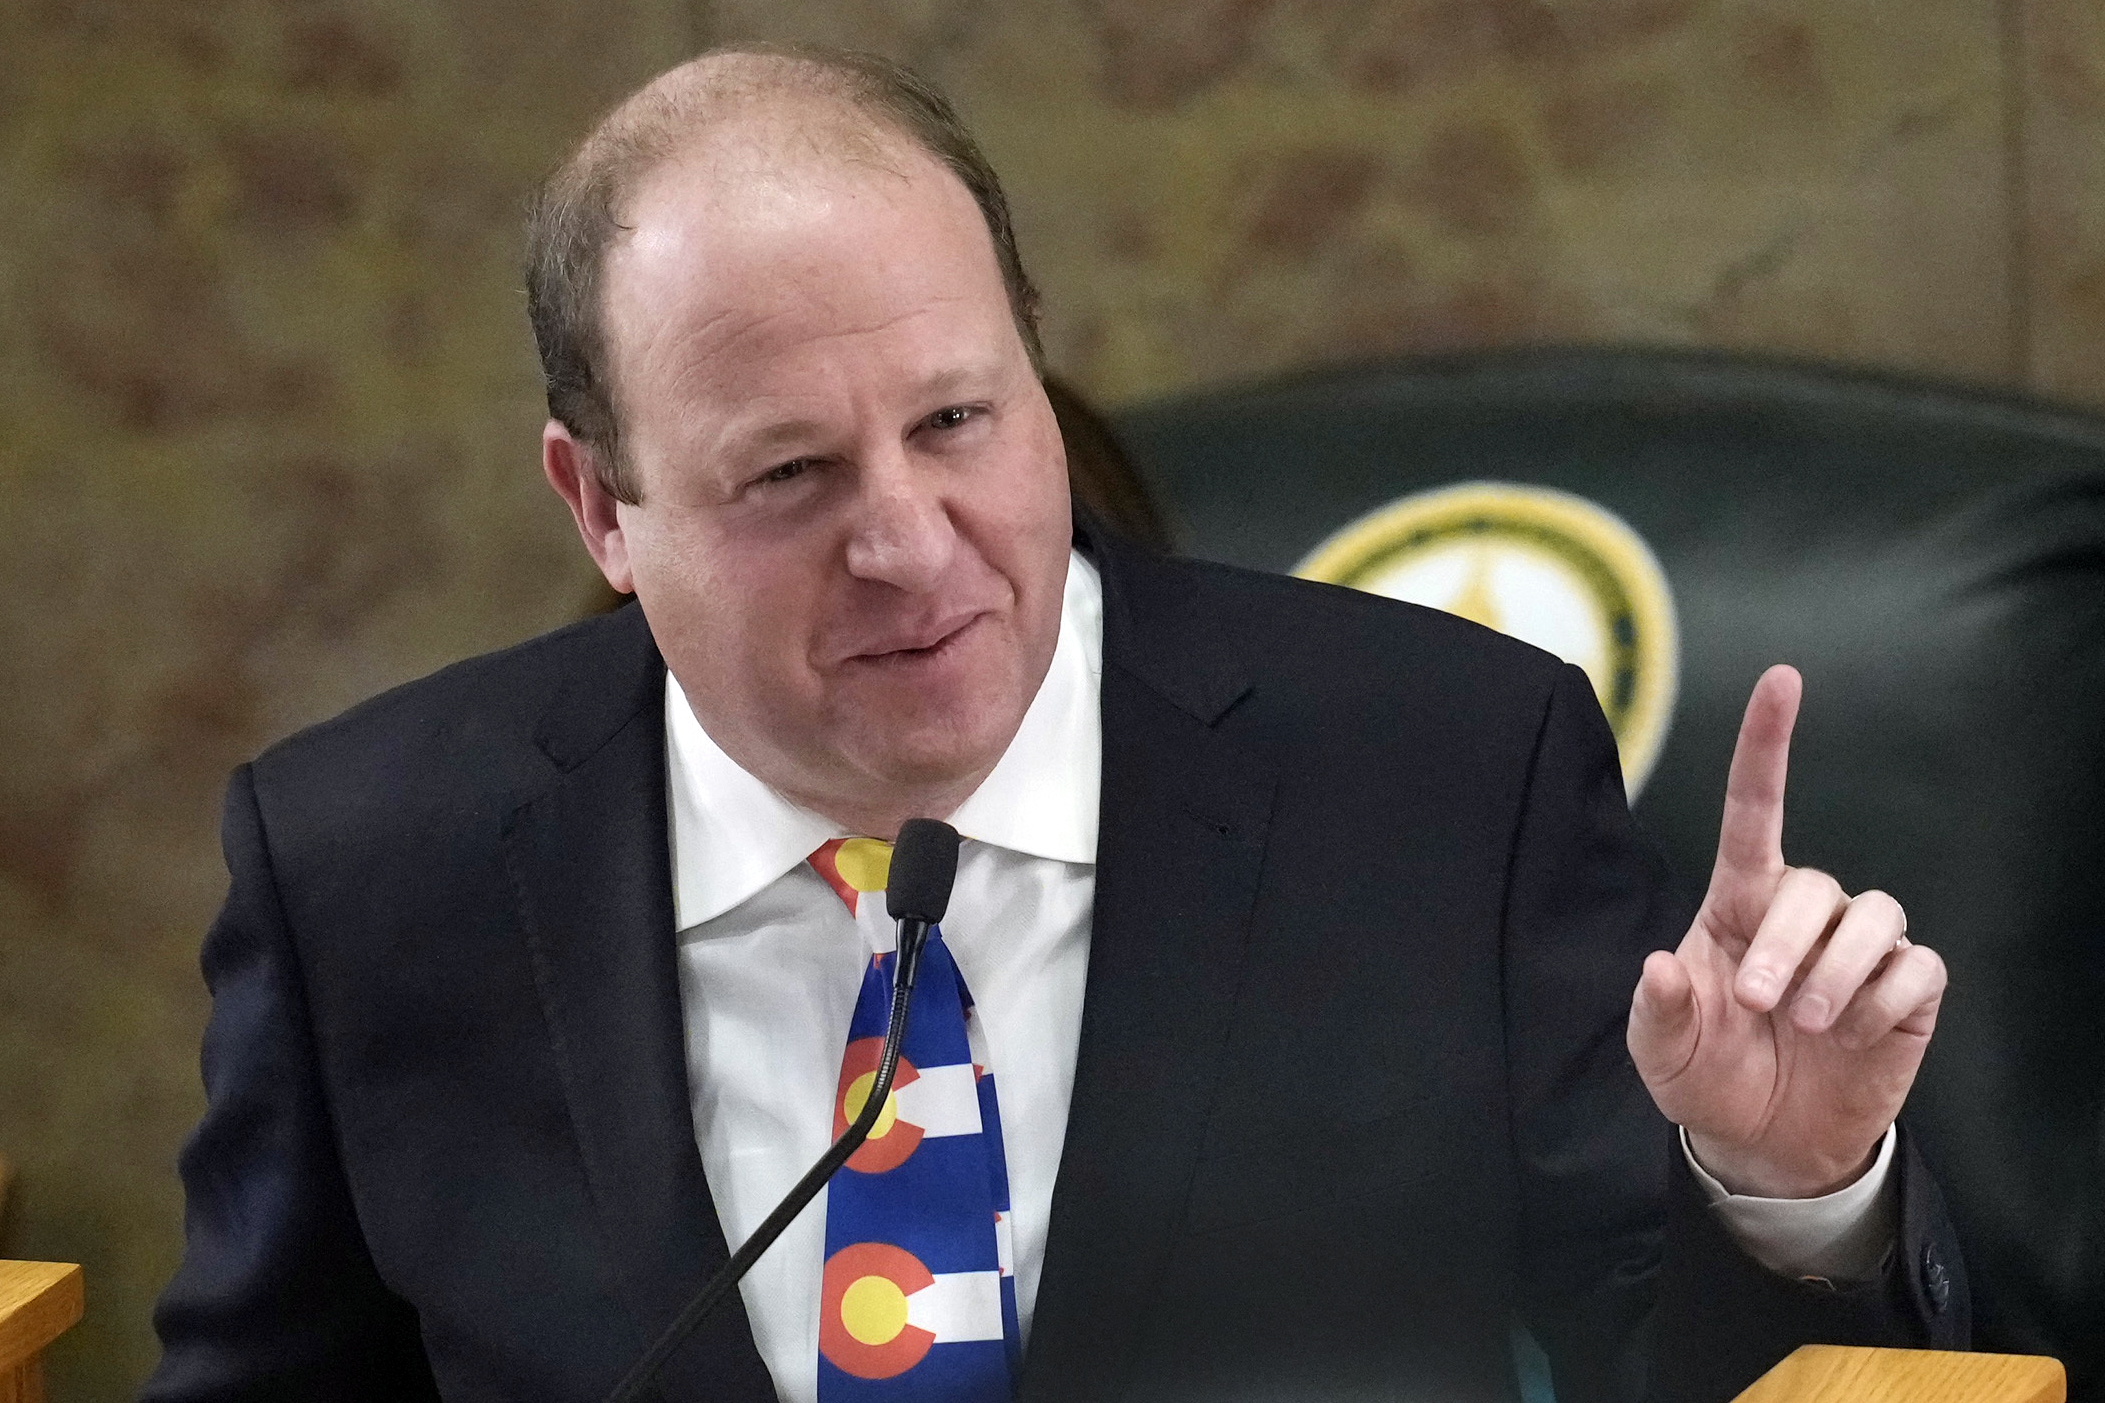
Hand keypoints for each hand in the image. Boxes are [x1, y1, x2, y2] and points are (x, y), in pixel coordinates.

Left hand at [1626, 665, 1946, 1197]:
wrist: (1765, 1144)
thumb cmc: (1707, 1075)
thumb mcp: (1661, 1051)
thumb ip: (1655, 1009)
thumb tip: (1661, 964)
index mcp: (1736, 904)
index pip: (1753, 809)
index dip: (1766, 743)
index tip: (1782, 680)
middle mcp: (1801, 913)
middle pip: (1811, 884)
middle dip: (1784, 944)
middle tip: (1762, 1005)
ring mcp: (1858, 948)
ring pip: (1871, 915)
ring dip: (1835, 972)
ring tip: (1806, 1024)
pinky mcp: (1907, 989)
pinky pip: (1915, 967)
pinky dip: (1880, 1002)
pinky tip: (1851, 1036)